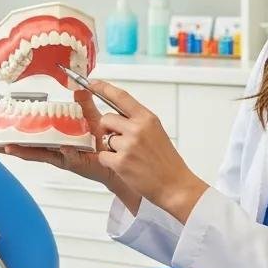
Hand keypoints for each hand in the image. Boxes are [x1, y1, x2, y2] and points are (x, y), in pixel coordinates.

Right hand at [0, 89, 128, 193]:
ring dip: (25, 151)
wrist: (120, 157)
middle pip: (28, 149)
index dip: (15, 137)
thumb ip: (84, 104)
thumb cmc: (104, 141)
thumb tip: (78, 86)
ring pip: (40, 155)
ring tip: (9, 147)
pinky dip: (64, 151)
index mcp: (56, 139)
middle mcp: (56, 150)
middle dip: (11, 147)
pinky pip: (69, 156)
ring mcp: (64, 158)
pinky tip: (60, 146)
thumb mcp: (91, 118)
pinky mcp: (78, 163)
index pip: (31, 138)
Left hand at [84, 80, 209, 222]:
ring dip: (111, 148)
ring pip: (104, 138)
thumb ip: (138, 121)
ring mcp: (128, 145)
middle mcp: (138, 128)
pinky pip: (103, 156)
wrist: (175, 185)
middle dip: (108, 129)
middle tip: (121, 141)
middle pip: (106, 118)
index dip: (104, 88)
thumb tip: (117, 114)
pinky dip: (110, 162)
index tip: (92, 83)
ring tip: (129, 156)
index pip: (121, 97)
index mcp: (147, 118)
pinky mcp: (120, 162)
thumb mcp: (156, 131)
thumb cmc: (166, 161)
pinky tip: (126, 166)